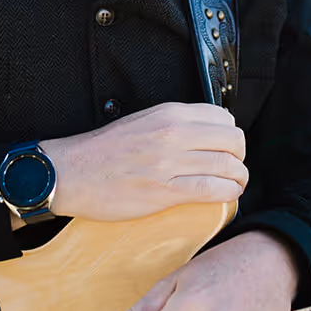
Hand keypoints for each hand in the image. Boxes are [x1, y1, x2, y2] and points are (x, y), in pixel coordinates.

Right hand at [41, 101, 246, 222]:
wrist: (71, 173)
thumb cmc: (104, 151)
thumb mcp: (142, 121)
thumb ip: (174, 123)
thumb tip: (207, 133)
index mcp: (168, 114)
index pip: (223, 117)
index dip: (231, 134)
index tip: (226, 148)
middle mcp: (173, 133)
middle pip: (233, 141)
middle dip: (240, 157)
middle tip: (234, 168)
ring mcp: (169, 163)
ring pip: (228, 167)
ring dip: (238, 179)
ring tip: (234, 185)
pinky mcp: (164, 192)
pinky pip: (212, 191)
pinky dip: (227, 194)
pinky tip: (225, 197)